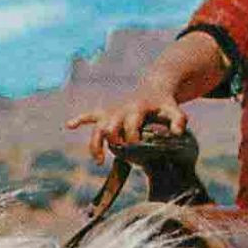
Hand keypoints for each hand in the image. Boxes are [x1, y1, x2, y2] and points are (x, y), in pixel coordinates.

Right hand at [66, 89, 185, 165]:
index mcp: (137, 109)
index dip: (132, 137)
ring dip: (95, 143)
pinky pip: (90, 114)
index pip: (131, 124)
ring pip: (97, 126)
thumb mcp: (174, 110)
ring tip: (99, 161)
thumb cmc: (164, 104)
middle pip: (109, 127)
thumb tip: (177, 133)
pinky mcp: (107, 112)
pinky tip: (68, 125)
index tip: (135, 148)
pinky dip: (79, 119)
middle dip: (111, 141)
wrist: (155, 86)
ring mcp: (112, 111)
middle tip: (117, 156)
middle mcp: (121, 110)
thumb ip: (178, 121)